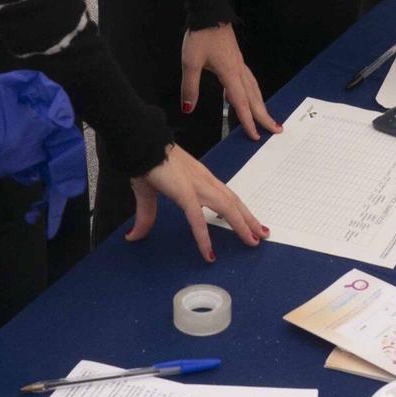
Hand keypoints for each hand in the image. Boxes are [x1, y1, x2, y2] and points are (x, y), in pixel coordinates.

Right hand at [127, 143, 268, 260]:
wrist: (141, 144)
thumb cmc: (147, 162)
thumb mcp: (148, 193)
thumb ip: (146, 216)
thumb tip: (134, 235)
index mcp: (200, 179)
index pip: (226, 196)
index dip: (240, 209)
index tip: (251, 222)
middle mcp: (204, 181)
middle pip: (233, 202)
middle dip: (249, 219)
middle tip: (262, 235)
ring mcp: (197, 185)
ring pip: (226, 207)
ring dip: (241, 225)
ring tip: (252, 241)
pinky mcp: (184, 192)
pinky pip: (198, 218)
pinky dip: (204, 237)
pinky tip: (209, 253)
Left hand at [181, 23, 280, 139]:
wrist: (208, 12)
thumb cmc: (201, 35)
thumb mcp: (190, 62)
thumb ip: (190, 87)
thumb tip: (189, 108)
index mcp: (230, 73)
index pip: (241, 103)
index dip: (248, 121)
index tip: (255, 136)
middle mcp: (238, 69)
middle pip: (254, 97)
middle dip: (264, 115)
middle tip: (276, 129)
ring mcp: (239, 63)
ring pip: (253, 88)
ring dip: (260, 103)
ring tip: (265, 115)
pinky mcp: (235, 58)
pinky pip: (247, 79)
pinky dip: (249, 91)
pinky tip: (240, 95)